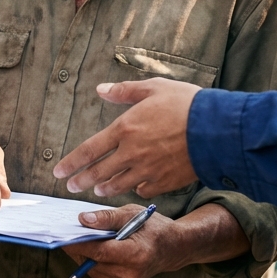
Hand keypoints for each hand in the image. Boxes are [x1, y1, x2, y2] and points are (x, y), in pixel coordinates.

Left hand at [53, 78, 199, 197]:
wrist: (217, 129)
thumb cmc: (187, 104)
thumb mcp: (153, 88)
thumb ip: (124, 91)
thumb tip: (101, 89)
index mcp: (124, 129)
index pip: (89, 150)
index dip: (71, 163)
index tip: (59, 173)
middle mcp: (131, 153)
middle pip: (99, 172)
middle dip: (82, 181)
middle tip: (71, 187)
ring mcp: (148, 170)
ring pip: (119, 184)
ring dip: (105, 187)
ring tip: (98, 189)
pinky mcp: (165, 182)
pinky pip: (144, 190)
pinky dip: (136, 189)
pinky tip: (134, 187)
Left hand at [62, 205, 187, 277]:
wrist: (173, 248)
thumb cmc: (154, 227)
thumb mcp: (132, 214)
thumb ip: (107, 217)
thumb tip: (82, 220)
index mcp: (135, 255)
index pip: (98, 251)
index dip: (78, 242)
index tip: (61, 233)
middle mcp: (129, 274)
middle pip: (91, 261)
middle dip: (77, 245)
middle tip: (66, 230)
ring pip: (90, 268)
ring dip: (83, 253)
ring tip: (83, 236)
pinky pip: (95, 272)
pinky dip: (91, 260)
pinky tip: (94, 247)